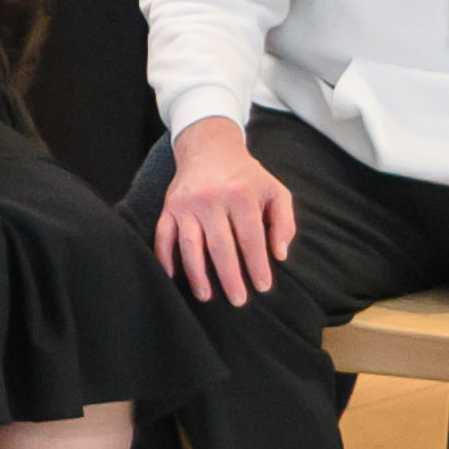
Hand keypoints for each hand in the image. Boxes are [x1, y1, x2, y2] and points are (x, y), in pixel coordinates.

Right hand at [155, 118, 299, 309]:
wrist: (210, 148)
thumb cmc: (247, 176)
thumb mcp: (275, 190)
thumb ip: (284, 221)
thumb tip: (280, 254)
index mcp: (241, 195)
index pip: (250, 238)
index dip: (258, 265)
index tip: (263, 286)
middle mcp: (211, 199)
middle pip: (221, 246)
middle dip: (230, 277)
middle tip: (238, 300)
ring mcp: (187, 204)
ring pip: (191, 245)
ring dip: (197, 274)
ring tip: (206, 296)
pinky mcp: (170, 206)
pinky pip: (164, 235)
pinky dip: (165, 257)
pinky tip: (172, 276)